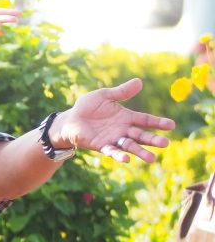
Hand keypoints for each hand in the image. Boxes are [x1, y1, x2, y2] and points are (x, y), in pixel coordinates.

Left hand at [49, 78, 174, 162]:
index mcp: (126, 117)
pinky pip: (112, 151)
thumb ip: (121, 92)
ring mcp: (112, 139)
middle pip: (141, 135)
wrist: (70, 119)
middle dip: (153, 140)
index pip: (145, 120)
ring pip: (130, 146)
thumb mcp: (104, 96)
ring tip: (151, 159)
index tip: (171, 125)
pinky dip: (118, 155)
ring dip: (140, 152)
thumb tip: (139, 82)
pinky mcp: (101, 146)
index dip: (158, 123)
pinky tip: (126, 160)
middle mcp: (122, 129)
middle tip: (165, 144)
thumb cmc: (87, 107)